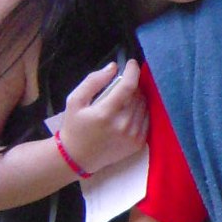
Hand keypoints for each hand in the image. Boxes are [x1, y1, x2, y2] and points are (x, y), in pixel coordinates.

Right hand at [57, 60, 148, 174]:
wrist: (78, 158)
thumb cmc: (74, 127)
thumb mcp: (75, 100)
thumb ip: (93, 81)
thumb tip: (114, 67)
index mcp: (106, 113)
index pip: (129, 86)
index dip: (133, 71)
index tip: (132, 63)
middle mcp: (123, 125)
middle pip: (138, 95)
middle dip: (132, 85)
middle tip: (121, 86)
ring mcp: (133, 136)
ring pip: (144, 106)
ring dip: (137, 97)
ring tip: (124, 99)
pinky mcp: (138, 144)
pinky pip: (147, 119)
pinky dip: (141, 111)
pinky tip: (129, 111)